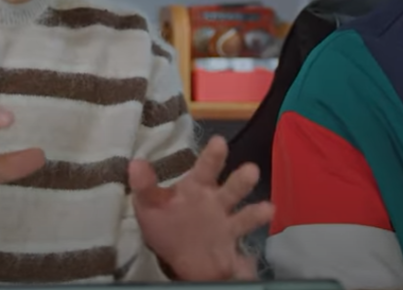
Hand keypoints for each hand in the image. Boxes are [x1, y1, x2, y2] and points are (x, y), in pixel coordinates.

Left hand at [130, 135, 274, 280]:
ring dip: (250, 202)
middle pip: (229, 185)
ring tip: (259, 194)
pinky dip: (256, 222)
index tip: (220, 142)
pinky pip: (244, 231)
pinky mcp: (232, 239)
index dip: (212, 156)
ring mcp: (226, 218)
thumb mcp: (149, 208)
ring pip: (240, 207)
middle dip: (239, 178)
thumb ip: (144, 186)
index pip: (205, 167)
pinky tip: (268, 211)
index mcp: (196, 187)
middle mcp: (215, 198)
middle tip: (247, 167)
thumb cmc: (168, 227)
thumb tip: (134, 162)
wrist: (185, 262)